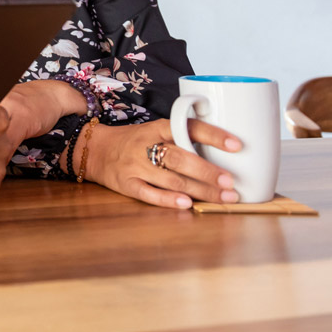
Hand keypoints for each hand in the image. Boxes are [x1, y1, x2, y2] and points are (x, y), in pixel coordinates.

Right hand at [84, 119, 241, 208]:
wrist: (94, 149)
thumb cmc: (134, 141)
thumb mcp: (154, 131)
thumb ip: (181, 139)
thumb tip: (222, 154)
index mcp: (156, 128)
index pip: (188, 128)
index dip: (213, 136)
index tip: (237, 145)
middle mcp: (145, 145)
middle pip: (180, 158)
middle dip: (208, 172)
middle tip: (231, 182)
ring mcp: (135, 166)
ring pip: (170, 179)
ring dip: (199, 190)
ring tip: (223, 197)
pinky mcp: (126, 184)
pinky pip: (148, 193)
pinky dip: (168, 199)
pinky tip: (186, 203)